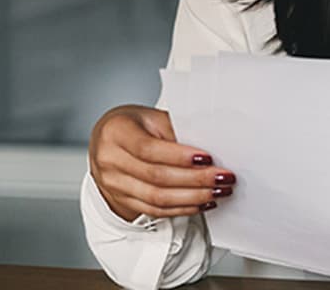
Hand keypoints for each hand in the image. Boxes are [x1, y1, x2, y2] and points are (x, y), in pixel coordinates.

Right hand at [88, 104, 236, 221]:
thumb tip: (211, 146)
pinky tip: (201, 202)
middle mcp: (110, 159)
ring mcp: (114, 184)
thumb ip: (175, 131)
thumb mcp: (150, 118)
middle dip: (195, 179)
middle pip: (156, 176)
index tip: (207, 158)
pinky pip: (156, 211)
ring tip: (217, 191)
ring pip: (157, 198)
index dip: (179, 156)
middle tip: (223, 177)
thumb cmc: (132, 126)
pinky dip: (182, 208)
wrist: (107, 142)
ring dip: (193, 197)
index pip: (148, 149)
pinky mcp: (123, 201)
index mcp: (116, 132)